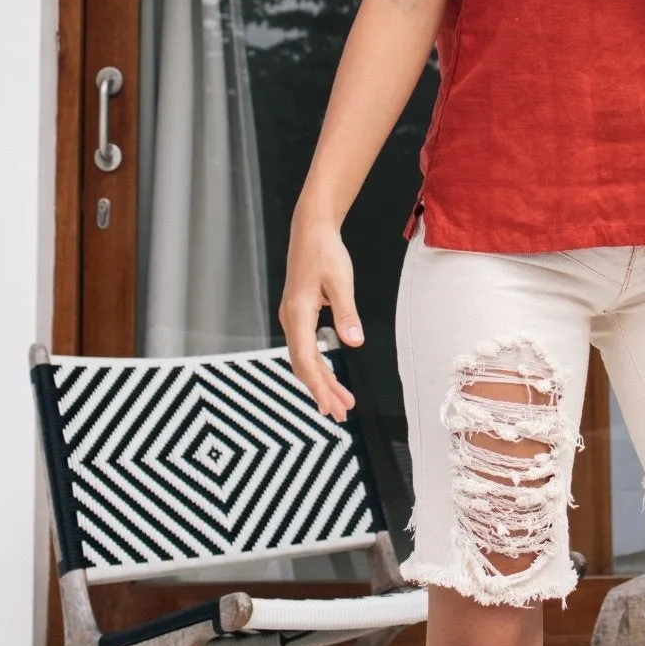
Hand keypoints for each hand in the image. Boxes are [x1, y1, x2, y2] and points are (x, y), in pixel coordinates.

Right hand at [279, 221, 362, 422]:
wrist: (311, 230)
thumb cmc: (325, 252)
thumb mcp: (341, 282)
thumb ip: (347, 313)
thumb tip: (354, 343)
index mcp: (298, 313)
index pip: (305, 359)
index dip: (318, 385)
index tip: (331, 406)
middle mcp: (290, 319)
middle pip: (304, 365)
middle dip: (322, 391)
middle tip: (341, 414)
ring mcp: (293, 318)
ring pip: (305, 358)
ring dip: (322, 381)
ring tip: (341, 402)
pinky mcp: (299, 314)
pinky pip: (306, 348)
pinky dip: (319, 365)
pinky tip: (330, 377)